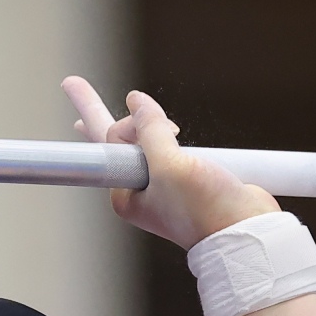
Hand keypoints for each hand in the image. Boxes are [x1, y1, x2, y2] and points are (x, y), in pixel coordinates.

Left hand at [62, 76, 274, 248]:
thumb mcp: (169, 166)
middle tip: (71, 83)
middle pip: (117, 141)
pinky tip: (172, 129)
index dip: (92, 113)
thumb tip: (136, 101)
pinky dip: (170, 133)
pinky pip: (171, 147)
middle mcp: (141, 189)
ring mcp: (165, 183)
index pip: (105, 146)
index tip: (69, 83)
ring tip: (153, 113)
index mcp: (127, 194)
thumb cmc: (204, 209)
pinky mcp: (190, 178)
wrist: (246, 232)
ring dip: (151, 122)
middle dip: (98, 112)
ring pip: (146, 140)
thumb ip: (151, 130)